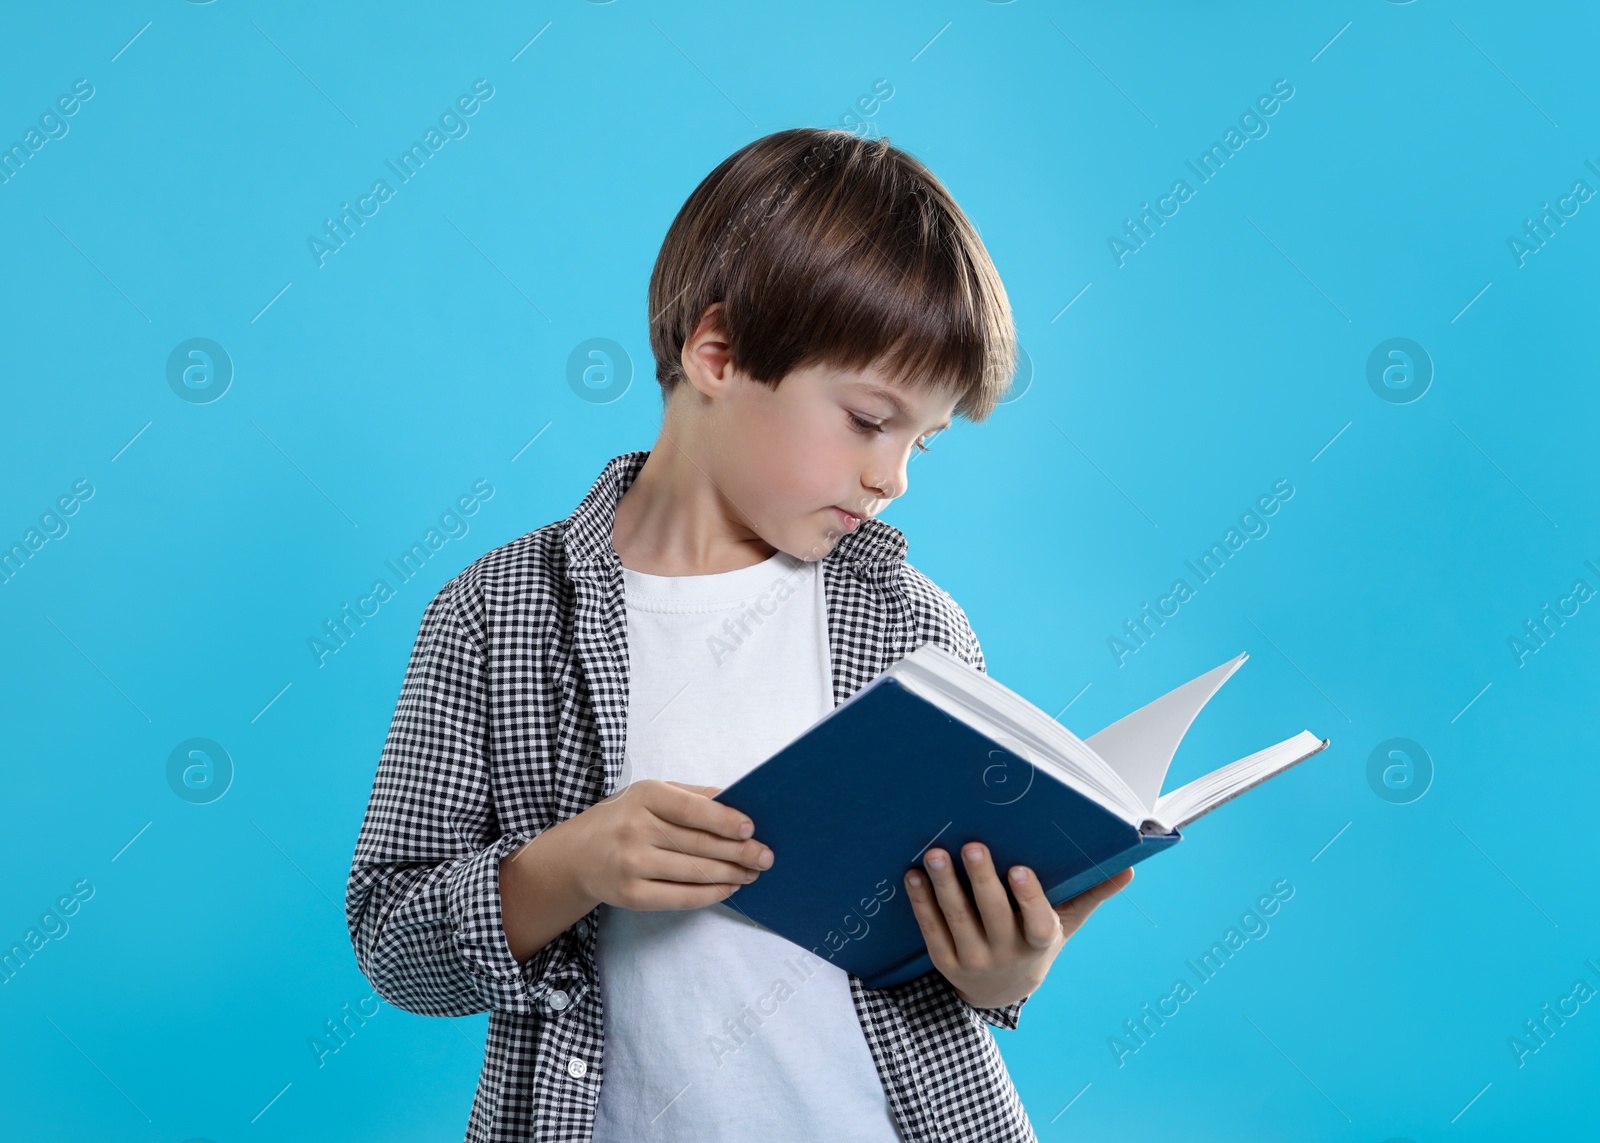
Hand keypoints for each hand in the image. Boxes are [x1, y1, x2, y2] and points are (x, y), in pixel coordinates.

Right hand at [569, 779, 773, 910]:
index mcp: (644, 796)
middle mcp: (635, 829)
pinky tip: (728, 887)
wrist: (576, 855)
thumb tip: (736, 802)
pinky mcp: (631, 895)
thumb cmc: (623, 818)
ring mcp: (631, 865)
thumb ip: (692, 796)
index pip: (691, 809)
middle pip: (698, 844)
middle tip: (765, 857)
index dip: (724, 820)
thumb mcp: (650, 794)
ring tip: (752, 873)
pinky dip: (710, 894)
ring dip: (730, 874)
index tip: (751, 828)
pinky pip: (680, 897)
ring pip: (694, 872)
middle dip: (739, 852)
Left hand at [904, 843, 1133, 1009]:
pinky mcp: (945, 961)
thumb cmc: (1035, 940)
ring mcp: (973, 959)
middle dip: (981, 879)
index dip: (1029, 898)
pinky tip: (913, 875)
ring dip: (944, 886)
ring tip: (935, 854)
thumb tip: (1130, 866)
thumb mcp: (1066, 923)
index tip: (1020, 869)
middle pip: (992, 914)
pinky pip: (931, 929)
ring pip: (957, 919)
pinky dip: (920, 902)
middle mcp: (1007, 953)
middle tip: (971, 845)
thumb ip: (1092, 894)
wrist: (999, 992)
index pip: (1038, 923)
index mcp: (1039, 942)